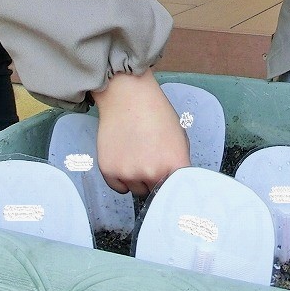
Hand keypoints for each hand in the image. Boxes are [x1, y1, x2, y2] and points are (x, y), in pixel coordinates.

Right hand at [92, 70, 188, 194]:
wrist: (128, 97)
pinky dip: (122, 180)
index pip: (178, 191)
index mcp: (175, 164)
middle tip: (152, 163)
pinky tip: (125, 160)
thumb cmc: (157, 113)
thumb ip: (179, 164)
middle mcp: (152, 173)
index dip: (175, 188)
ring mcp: (129, 173)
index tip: (172, 186)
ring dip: (139, 181)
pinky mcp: (109, 171)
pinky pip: (119, 187)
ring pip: (137, 190)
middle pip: (157, 193)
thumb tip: (176, 182)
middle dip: (156, 183)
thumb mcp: (180, 138)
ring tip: (137, 156)